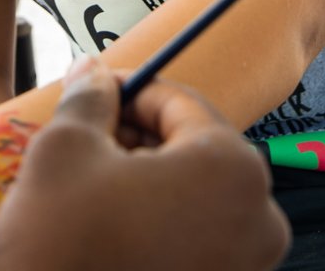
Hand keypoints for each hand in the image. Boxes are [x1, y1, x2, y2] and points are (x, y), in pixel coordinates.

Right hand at [0, 59, 289, 270]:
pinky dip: (159, 221)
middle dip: (139, 138)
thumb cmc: (67, 247)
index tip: (95, 91)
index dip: (129, 90)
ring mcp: (246, 264)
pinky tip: (112, 224)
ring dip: (148, 180)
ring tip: (94, 185)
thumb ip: (89, 99)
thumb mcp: (65, 149)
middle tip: (90, 138)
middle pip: (193, 148)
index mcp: (231, 168)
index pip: (180, 102)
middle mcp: (258, 218)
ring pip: (195, 195)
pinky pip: (196, 237)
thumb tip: (92, 72)